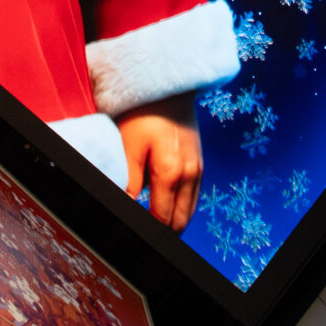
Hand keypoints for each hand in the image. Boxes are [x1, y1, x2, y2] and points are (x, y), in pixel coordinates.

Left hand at [118, 92, 202, 232]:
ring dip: (175, 222)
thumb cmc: (143, 113)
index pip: (162, 219)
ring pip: (189, 211)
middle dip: (165, 232)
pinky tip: (169, 208)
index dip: (150, 232)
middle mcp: (190, 175)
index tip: (138, 238)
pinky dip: (182, 207)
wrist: (169, 87)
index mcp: (170, 173)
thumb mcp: (129, 147)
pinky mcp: (199, 163)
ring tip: (156, 228)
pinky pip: (194, 196)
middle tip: (147, 238)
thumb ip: (129, 182)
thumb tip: (126, 206)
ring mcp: (198, 169)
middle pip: (180, 221)